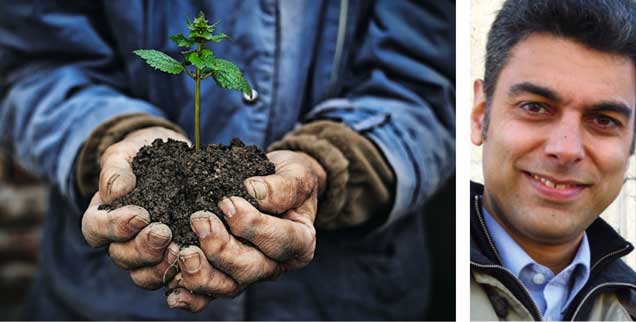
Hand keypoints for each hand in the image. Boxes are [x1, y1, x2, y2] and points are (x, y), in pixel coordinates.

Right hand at [81, 126, 188, 288]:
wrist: (171, 160)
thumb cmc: (141, 155)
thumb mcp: (124, 153)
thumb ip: (116, 170)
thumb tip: (118, 192)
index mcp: (103, 216)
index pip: (96, 230)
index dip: (115, 227)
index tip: (139, 215)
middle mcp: (122, 241)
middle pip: (122, 256)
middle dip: (142, 248)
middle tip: (163, 233)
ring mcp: (147, 254)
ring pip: (145, 274)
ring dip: (161, 266)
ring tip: (180, 250)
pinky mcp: (173, 258)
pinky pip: (173, 276)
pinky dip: (183, 274)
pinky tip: (197, 261)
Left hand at [166, 150, 325, 311]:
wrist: (274, 182)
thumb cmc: (288, 178)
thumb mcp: (297, 175)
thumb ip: (283, 186)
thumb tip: (253, 191)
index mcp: (300, 243)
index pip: (280, 242)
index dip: (253, 226)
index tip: (228, 203)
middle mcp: (275, 265)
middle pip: (251, 269)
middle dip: (222, 249)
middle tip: (200, 220)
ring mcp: (248, 275)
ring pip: (227, 287)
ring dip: (202, 274)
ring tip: (182, 251)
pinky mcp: (224, 277)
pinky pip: (207, 296)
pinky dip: (189, 296)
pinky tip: (173, 290)